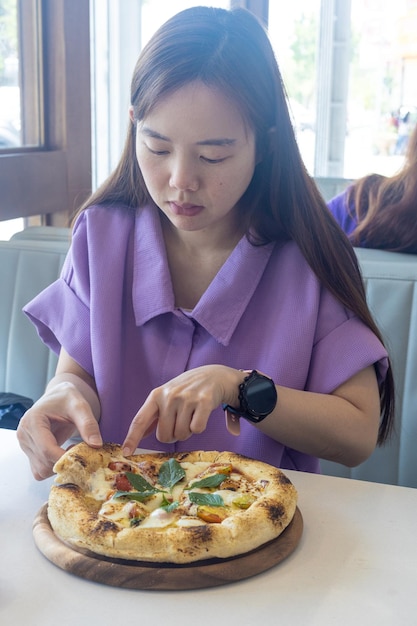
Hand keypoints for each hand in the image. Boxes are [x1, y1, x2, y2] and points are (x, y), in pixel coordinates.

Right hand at [17, 381, 101, 479]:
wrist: (58, 397)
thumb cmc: (67, 399)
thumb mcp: (80, 406)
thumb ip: (88, 424)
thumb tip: (96, 445)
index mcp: (32, 421)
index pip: (46, 449)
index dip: (65, 458)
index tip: (82, 457)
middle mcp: (24, 435)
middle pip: (43, 463)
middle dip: (64, 462)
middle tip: (78, 449)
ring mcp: (25, 445)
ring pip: (41, 471)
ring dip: (59, 466)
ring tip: (70, 449)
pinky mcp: (29, 452)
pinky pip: (40, 470)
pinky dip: (54, 467)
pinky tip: (63, 453)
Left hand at [122, 365, 243, 454]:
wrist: (212, 375)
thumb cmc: (185, 390)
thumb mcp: (166, 397)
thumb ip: (153, 416)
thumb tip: (140, 434)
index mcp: (156, 396)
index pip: (140, 420)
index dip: (132, 438)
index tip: (126, 452)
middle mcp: (169, 396)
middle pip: (164, 435)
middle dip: (172, 435)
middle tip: (179, 422)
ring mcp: (187, 398)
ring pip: (181, 434)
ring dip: (187, 431)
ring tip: (191, 416)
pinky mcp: (204, 401)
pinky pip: (197, 429)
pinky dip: (199, 427)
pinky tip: (200, 414)